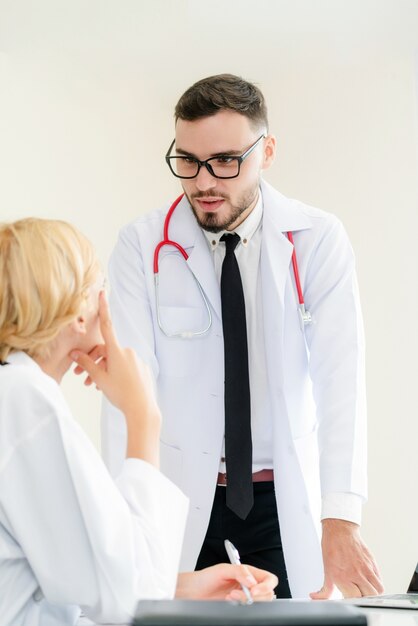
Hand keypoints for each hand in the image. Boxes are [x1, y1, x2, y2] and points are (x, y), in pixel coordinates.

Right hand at [70, 291, 160, 464]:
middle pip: (106, 352)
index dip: (104, 309)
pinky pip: (125, 367)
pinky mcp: (142, 369)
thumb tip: (74, 354)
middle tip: (82, 379)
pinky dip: (116, 374)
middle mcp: (128, 352)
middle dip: (93, 363)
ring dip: (103, 371)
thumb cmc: (120, 393)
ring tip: (95, 387)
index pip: (107, 325)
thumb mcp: (99, 378)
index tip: (102, 293)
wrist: (142, 408)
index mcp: (117, 351)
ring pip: (115, 361)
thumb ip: (86, 364)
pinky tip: (112, 387)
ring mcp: (137, 360)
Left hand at [176, 563, 277, 602]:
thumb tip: (251, 580)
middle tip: (239, 593)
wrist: (195, 591)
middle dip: (255, 596)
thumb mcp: (222, 569)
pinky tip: (229, 600)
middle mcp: (249, 585)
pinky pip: (248, 610)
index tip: (254, 590)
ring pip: (259, 603)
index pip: (268, 579)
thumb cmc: (207, 577)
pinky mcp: (239, 606)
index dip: (266, 586)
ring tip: (231, 595)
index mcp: (249, 572)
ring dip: (246, 601)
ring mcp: (245, 597)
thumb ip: (239, 571)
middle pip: (267, 594)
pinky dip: (240, 606)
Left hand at [310, 518, 383, 598]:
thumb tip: (315, 597)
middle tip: (358, 595)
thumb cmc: (331, 546)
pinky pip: (380, 579)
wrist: (340, 529)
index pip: (354, 599)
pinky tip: (369, 581)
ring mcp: (366, 567)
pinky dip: (376, 583)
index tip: (349, 599)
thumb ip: (325, 588)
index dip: (352, 601)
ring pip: (378, 590)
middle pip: (369, 596)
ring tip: (365, 590)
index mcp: (342, 577)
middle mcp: (356, 573)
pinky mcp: (372, 562)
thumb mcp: (326, 570)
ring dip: (372, 593)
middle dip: (364, 599)